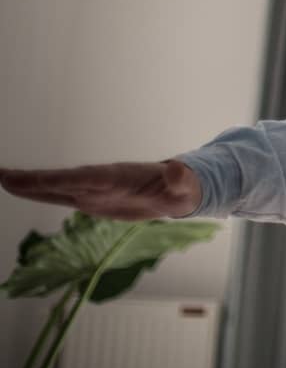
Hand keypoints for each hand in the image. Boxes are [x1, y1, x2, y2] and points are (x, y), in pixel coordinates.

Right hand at [0, 159, 201, 219]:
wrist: (178, 190)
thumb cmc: (183, 188)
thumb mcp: (186, 188)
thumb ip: (181, 181)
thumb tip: (179, 170)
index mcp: (119, 177)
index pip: (85, 178)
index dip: (59, 180)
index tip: (33, 179)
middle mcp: (100, 180)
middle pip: (61, 180)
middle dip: (32, 179)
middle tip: (1, 174)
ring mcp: (92, 188)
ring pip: (54, 187)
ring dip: (27, 184)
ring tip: (0, 177)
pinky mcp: (89, 197)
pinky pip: (58, 194)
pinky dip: (37, 191)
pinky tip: (16, 187)